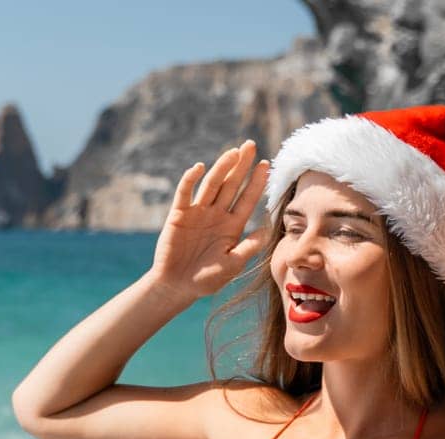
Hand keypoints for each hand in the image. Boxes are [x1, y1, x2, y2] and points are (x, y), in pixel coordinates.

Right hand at [148, 140, 270, 301]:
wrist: (177, 286)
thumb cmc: (206, 279)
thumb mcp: (232, 265)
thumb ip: (248, 248)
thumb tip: (267, 231)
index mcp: (232, 226)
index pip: (247, 199)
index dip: (256, 182)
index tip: (266, 165)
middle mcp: (216, 215)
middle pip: (231, 185)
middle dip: (241, 166)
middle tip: (250, 145)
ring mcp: (198, 213)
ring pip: (211, 185)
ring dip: (221, 167)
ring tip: (233, 152)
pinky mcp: (179, 214)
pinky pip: (185, 193)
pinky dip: (190, 180)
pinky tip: (199, 168)